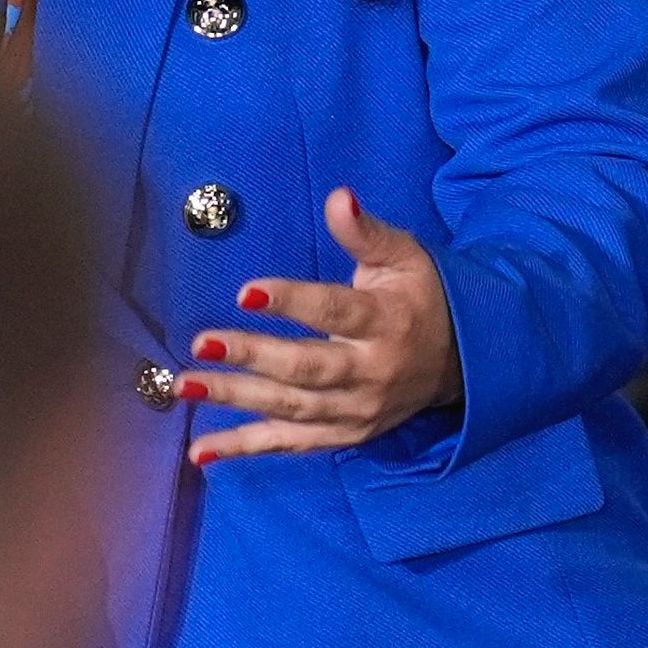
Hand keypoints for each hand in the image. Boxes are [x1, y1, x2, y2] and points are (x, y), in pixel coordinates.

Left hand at [179, 188, 459, 463]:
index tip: (245, 291)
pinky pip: (288, 445)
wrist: (463, 363)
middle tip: (201, 344)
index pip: (335, 311)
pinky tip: (200, 450)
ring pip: (290, 408)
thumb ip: (364, 232)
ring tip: (185, 386)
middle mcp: (371, 372)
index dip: (291, 301)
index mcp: (386, 322)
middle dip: (251, 356)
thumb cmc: (421, 297)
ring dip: (235, 398)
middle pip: (306, 368)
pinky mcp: (343, 435)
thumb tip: (338, 197)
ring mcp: (356, 411)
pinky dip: (244, 448)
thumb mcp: (403, 256)